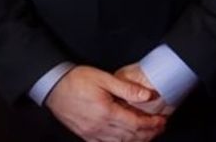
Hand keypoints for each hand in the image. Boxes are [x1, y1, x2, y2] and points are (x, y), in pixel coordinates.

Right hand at [45, 65, 166, 141]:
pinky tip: (126, 140)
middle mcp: (98, 127)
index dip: (151, 124)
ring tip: (149, 134)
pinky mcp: (84, 135)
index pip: (135, 124)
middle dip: (148, 133)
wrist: (53, 86)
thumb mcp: (105, 79)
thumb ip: (127, 89)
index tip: (162, 120)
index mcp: (106, 113)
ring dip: (136, 140)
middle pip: (129, 136)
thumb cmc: (77, 80)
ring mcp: (90, 133)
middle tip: (160, 128)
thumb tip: (147, 95)